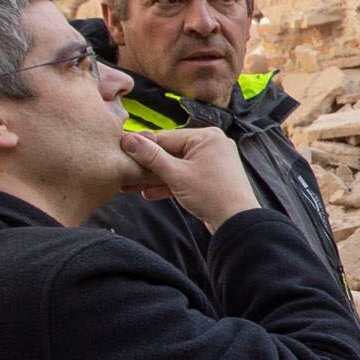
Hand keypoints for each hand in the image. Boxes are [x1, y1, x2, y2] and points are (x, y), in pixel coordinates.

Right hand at [119, 127, 261, 230]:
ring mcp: (212, 162)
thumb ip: (151, 157)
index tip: (122, 150)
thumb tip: (130, 140)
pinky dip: (170, 185)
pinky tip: (149, 194)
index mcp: (206, 137)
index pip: (166, 138)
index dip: (142, 147)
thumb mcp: (176, 174)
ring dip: (155, 178)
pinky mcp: (211, 178)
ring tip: (131, 186)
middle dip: (148, 166)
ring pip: (177, 167)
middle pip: (171, 152)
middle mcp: (211, 145)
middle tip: (125, 172)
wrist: (236, 222)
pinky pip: (186, 177)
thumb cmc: (212, 195)